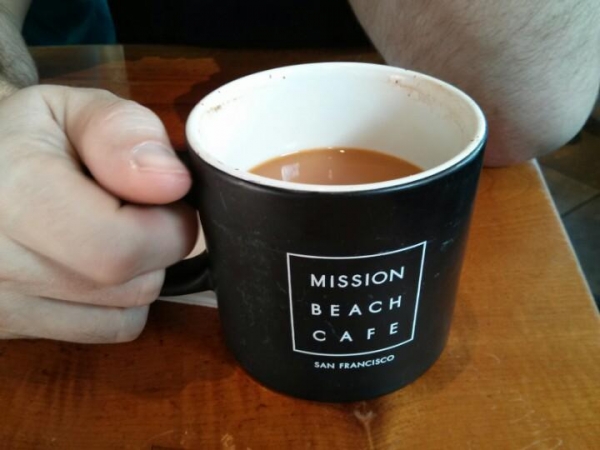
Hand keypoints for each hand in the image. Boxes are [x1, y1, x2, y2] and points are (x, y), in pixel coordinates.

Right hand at [0, 85, 197, 342]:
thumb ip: (123, 134)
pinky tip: (84, 263)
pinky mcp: (7, 329)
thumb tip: (172, 183)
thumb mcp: (73, 109)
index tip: (167, 198)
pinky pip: (104, 330)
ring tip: (97, 230)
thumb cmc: (26, 136)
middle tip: (128, 208)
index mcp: (7, 194)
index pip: (119, 248)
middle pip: (133, 286)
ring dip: (136, 274)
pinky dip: (114, 302)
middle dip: (157, 246)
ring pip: (126, 315)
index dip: (168, 225)